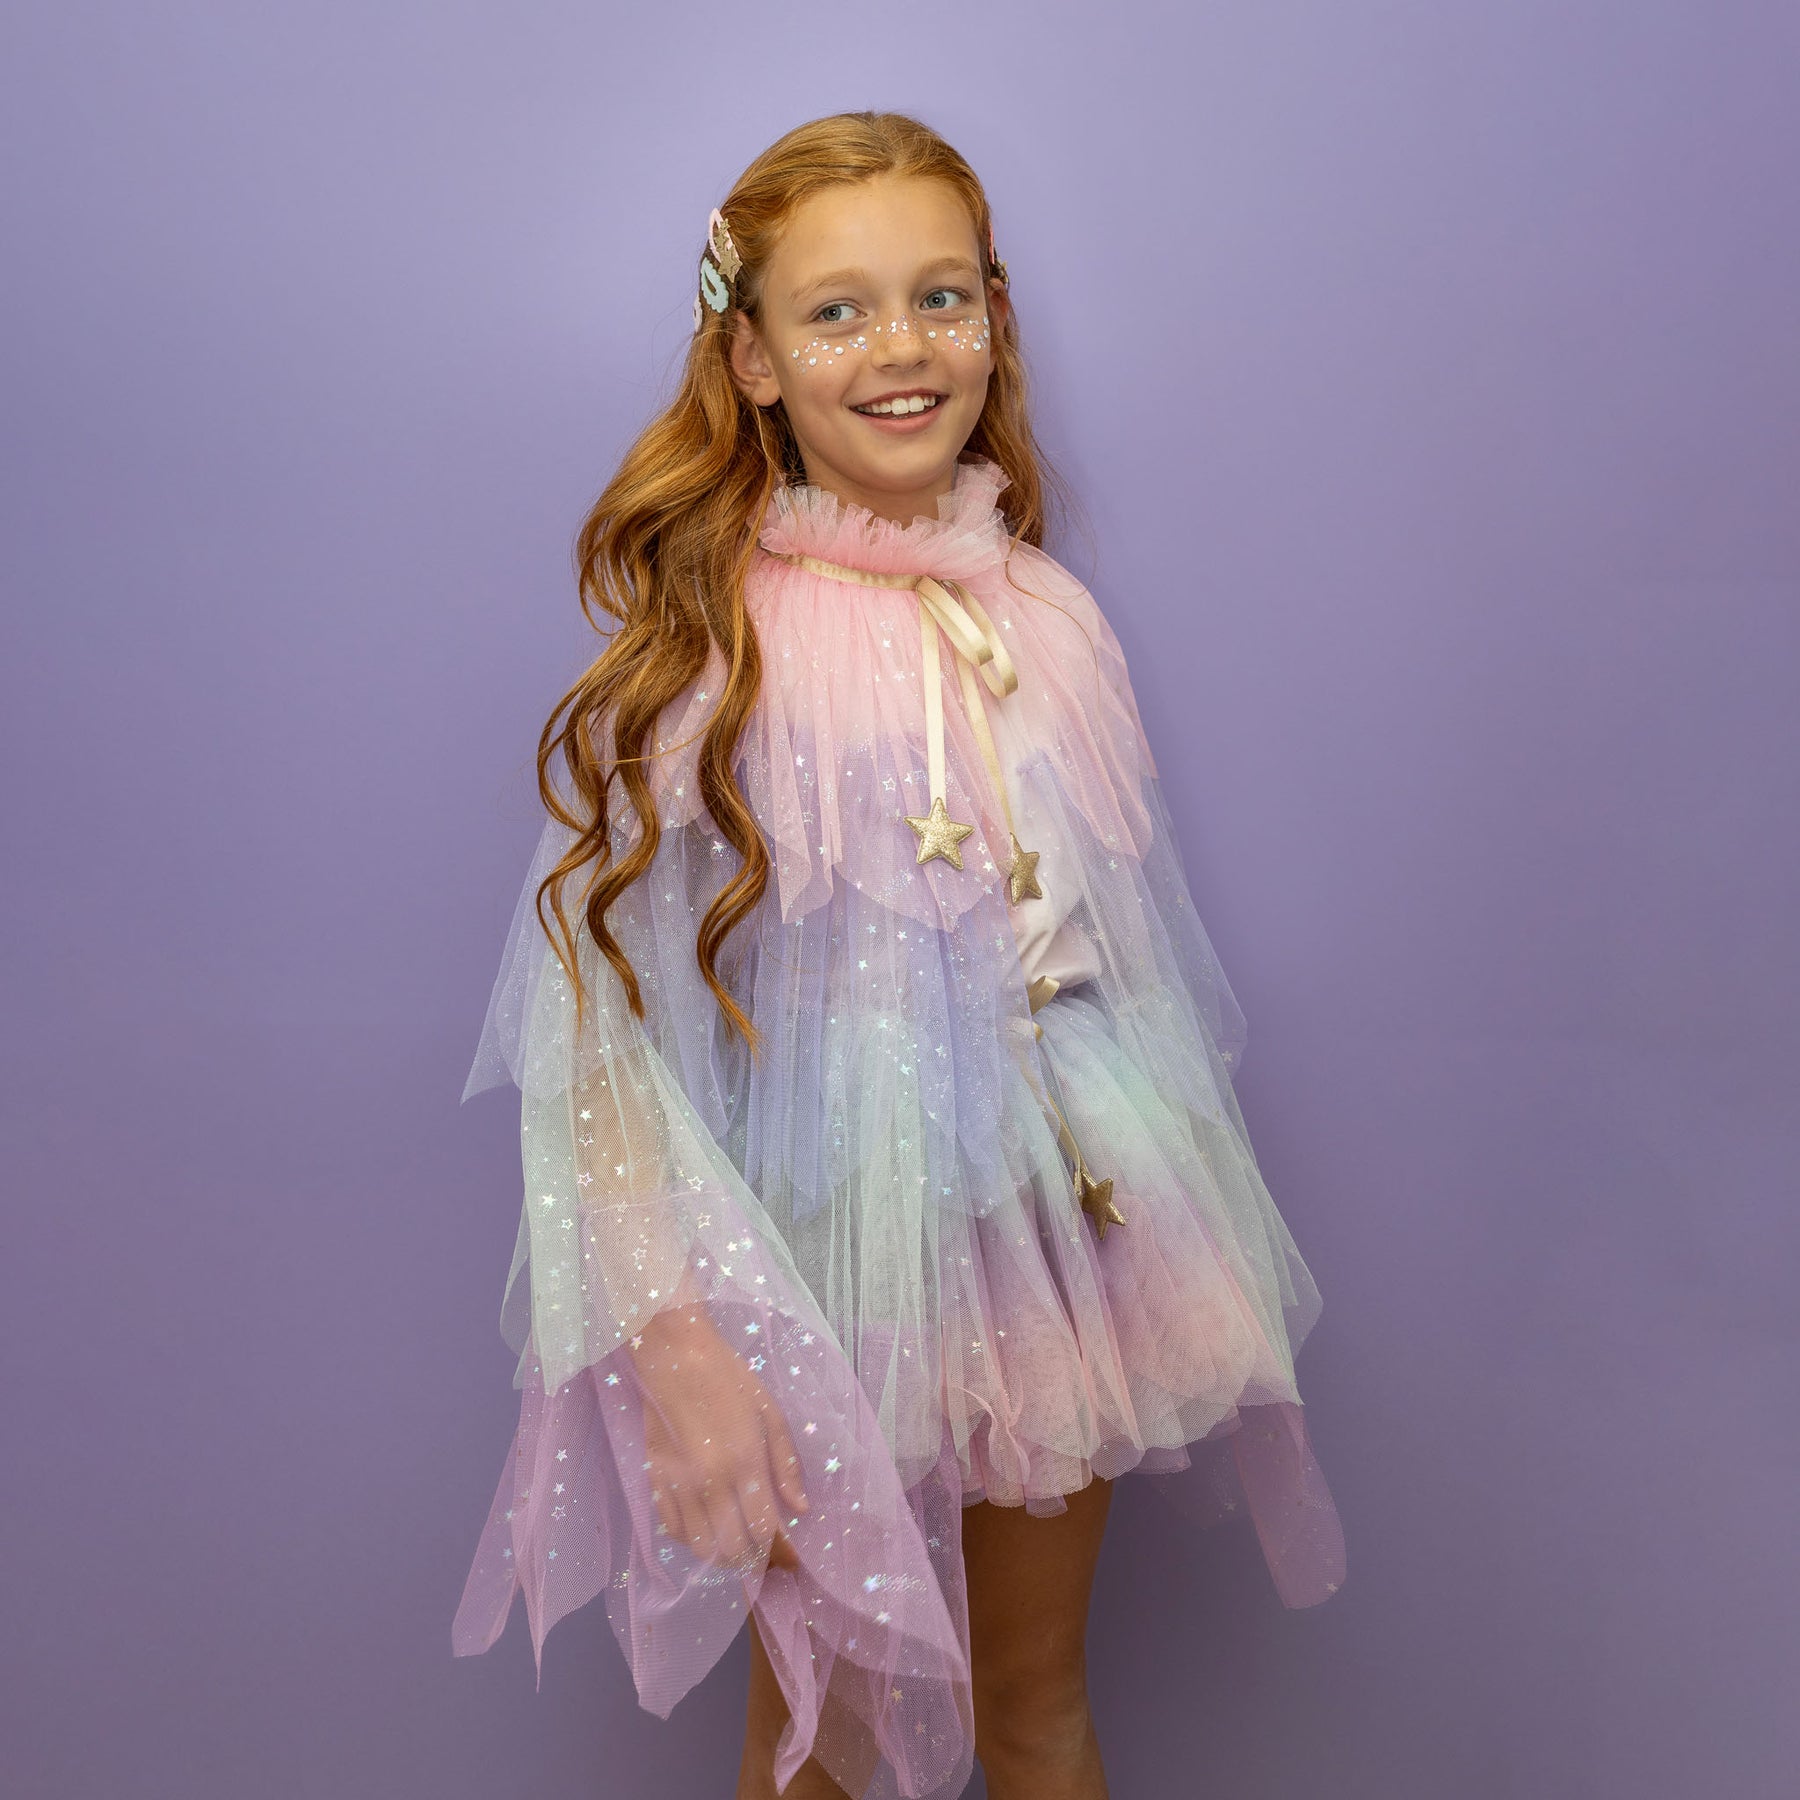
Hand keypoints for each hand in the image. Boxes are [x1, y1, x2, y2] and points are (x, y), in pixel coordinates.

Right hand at [628, 1307, 809, 1569]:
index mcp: (745, 1463)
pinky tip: (706, 1530)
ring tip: (736, 1547)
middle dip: (753, 1560)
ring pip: (701, 1549)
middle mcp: (711, 1482)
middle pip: (733, 1549)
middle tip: (764, 1554)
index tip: (790, 1557)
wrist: (676, 1359)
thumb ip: (786, 1465)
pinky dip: (691, 1541)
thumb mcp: (770, 1414)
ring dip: (722, 1556)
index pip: (765, 1530)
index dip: (780, 1552)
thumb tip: (801, 1508)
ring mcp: (679, 1485)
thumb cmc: (730, 1380)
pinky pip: (673, 1531)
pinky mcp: (655, 1482)